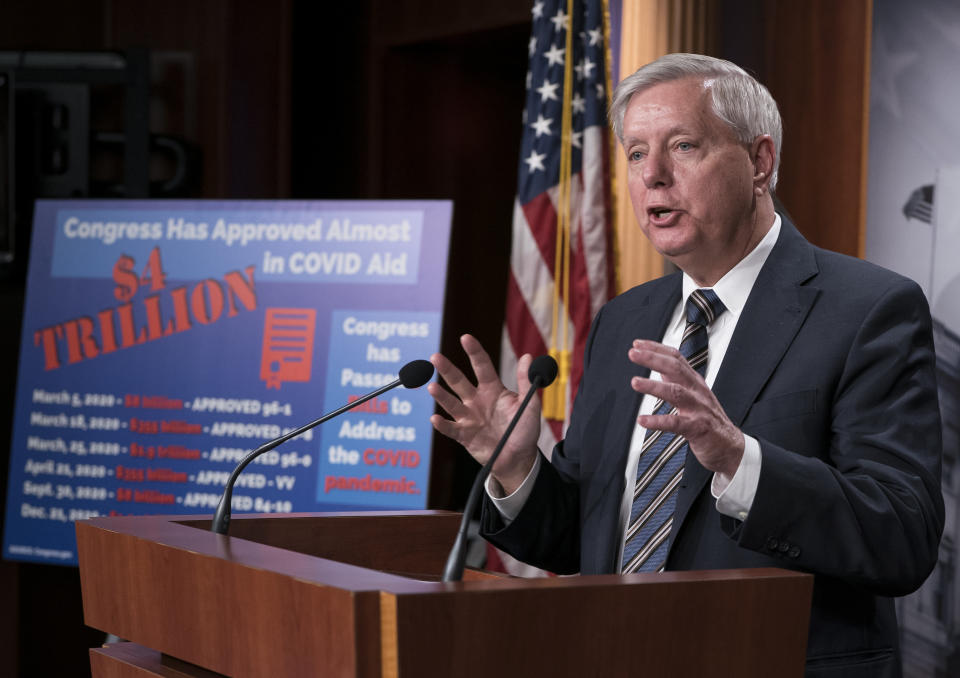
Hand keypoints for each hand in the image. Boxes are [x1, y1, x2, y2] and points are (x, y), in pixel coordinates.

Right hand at [428, 334, 540, 493]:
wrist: (519, 459)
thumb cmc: (524, 430)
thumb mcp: (529, 405)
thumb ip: (526, 382)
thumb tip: (529, 357)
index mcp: (492, 390)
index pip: (482, 366)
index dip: (474, 352)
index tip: (465, 338)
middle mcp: (477, 401)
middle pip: (459, 382)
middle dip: (447, 370)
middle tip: (435, 357)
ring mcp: (469, 418)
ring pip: (451, 403)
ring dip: (441, 396)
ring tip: (432, 387)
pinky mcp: (464, 436)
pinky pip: (451, 429)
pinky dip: (442, 425)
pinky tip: (435, 419)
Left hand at [628, 339, 743, 477]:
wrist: (730, 446)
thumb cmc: (708, 419)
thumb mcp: (694, 394)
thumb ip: (676, 379)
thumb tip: (658, 363)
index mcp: (694, 381)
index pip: (676, 358)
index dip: (657, 349)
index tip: (637, 344)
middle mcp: (697, 391)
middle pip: (675, 369)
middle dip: (653, 359)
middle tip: (633, 353)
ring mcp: (698, 409)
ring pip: (676, 392)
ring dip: (654, 386)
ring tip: (635, 382)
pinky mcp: (697, 428)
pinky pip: (675, 423)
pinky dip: (658, 421)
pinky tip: (642, 420)